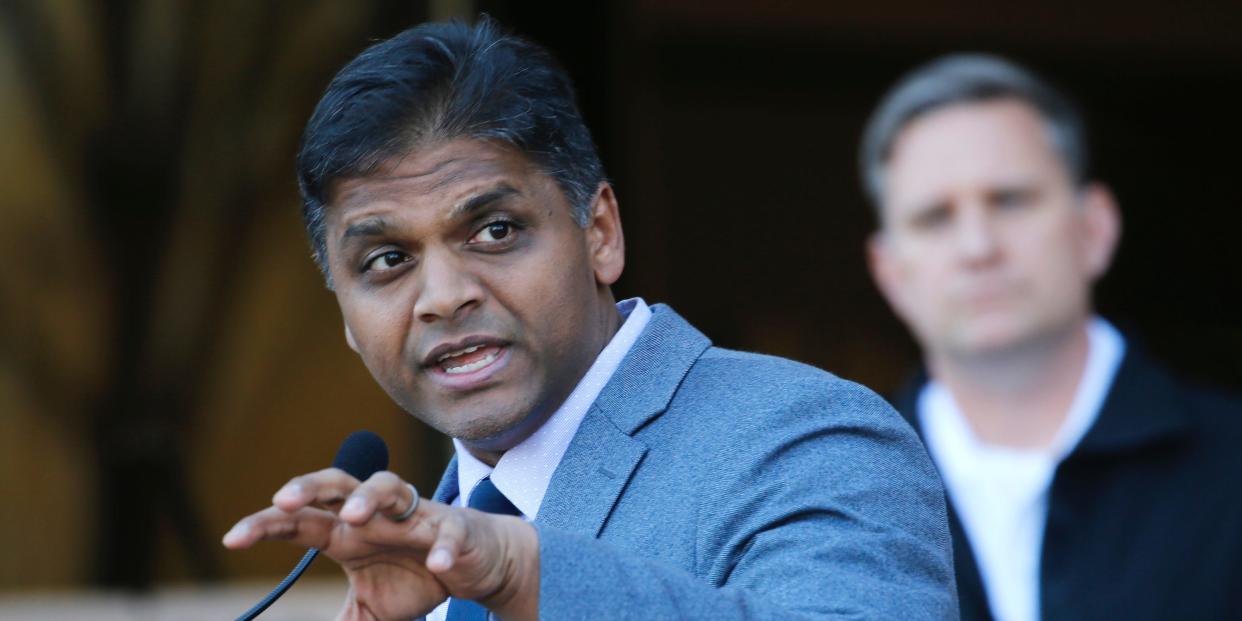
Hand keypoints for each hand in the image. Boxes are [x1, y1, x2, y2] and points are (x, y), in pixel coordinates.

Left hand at [223, 469, 539, 620]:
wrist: (476, 565)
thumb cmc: (417, 577)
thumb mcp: (370, 607)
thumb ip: (341, 620)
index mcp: (349, 531)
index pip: (301, 519)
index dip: (266, 523)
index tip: (232, 537)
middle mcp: (378, 514)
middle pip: (339, 483)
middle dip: (310, 486)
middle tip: (283, 500)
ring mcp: (417, 516)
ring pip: (391, 488)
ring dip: (371, 497)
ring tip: (354, 516)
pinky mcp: (454, 528)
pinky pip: (447, 531)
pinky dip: (442, 545)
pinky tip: (435, 563)